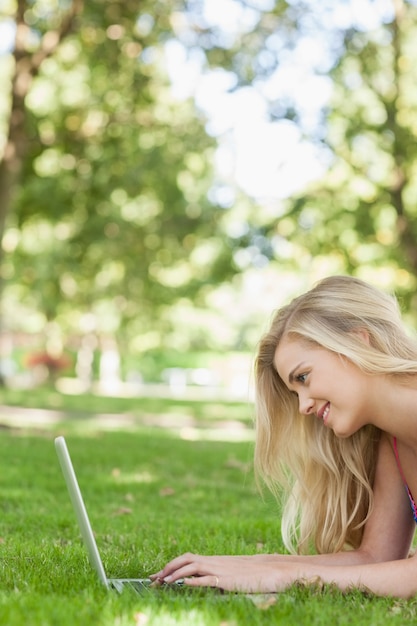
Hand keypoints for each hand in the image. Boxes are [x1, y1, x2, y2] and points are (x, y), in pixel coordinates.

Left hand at [150, 552, 292, 592]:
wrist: (272, 570)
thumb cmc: (252, 574)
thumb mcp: (231, 573)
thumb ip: (217, 575)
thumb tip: (202, 582)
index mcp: (214, 560)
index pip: (187, 558)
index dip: (171, 565)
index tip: (157, 574)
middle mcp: (214, 562)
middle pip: (185, 559)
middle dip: (167, 568)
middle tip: (153, 579)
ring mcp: (220, 569)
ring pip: (193, 566)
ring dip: (176, 573)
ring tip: (163, 582)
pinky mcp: (228, 580)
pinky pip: (208, 578)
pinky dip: (194, 580)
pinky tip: (184, 583)